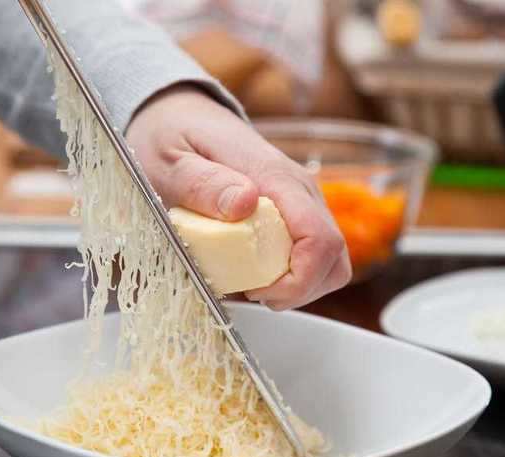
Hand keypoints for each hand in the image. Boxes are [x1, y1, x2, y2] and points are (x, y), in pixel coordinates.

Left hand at [126, 85, 350, 309]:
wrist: (179, 116)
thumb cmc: (171, 138)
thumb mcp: (171, 161)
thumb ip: (203, 182)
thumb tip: (245, 202)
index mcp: (274, 177)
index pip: (320, 239)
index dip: (299, 281)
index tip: (258, 292)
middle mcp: (298, 189)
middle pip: (334, 256)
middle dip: (300, 290)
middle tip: (252, 293)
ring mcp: (299, 200)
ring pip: (330, 259)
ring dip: (299, 286)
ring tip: (253, 285)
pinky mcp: (293, 211)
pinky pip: (312, 253)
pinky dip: (292, 276)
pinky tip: (254, 272)